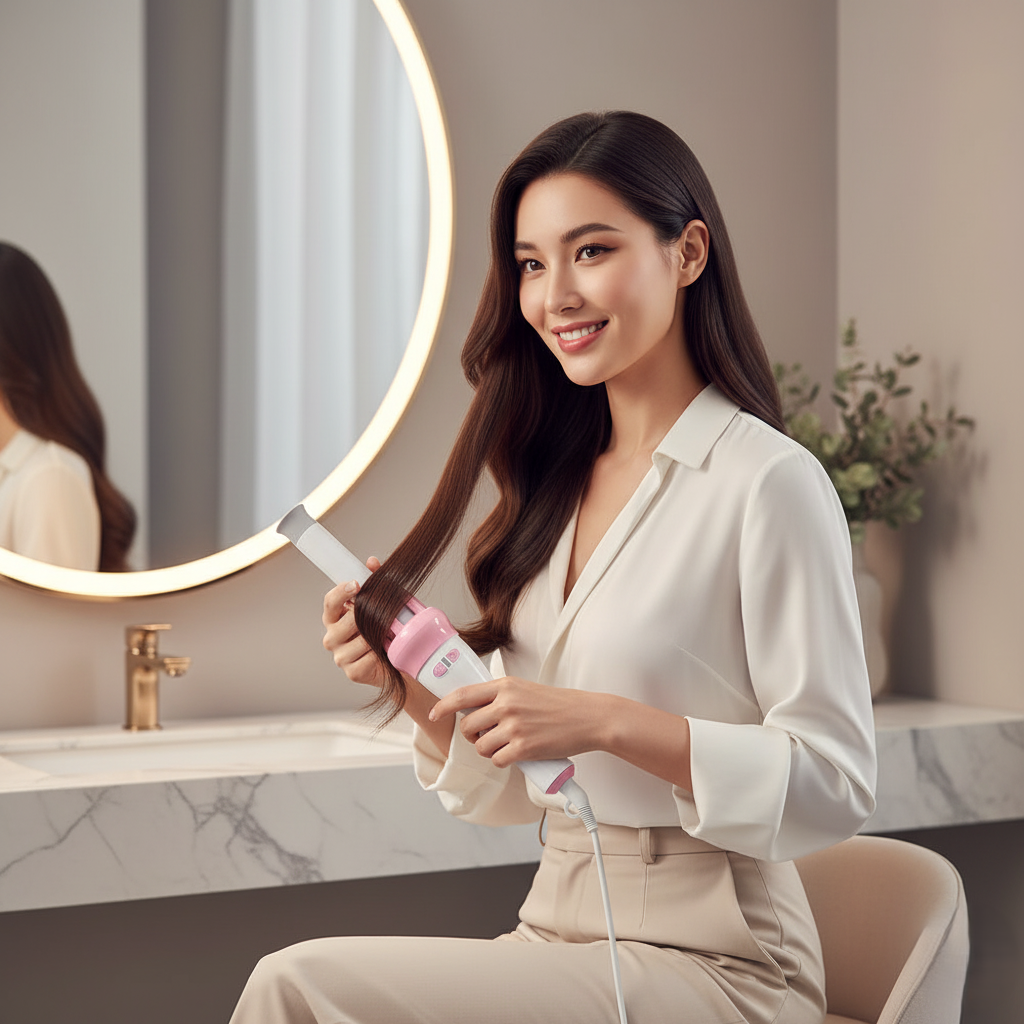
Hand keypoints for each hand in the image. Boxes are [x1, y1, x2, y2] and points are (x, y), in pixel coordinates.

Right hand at [322, 556, 385, 686]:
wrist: (400, 660)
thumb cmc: (387, 629)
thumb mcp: (384, 603)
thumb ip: (375, 581)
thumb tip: (372, 562)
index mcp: (335, 618)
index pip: (330, 602)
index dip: (341, 592)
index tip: (356, 584)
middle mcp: (332, 637)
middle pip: (347, 621)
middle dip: (368, 617)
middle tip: (384, 615)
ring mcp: (340, 656)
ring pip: (360, 640)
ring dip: (377, 636)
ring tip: (387, 635)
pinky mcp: (352, 672)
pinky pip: (368, 658)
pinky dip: (380, 653)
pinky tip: (384, 652)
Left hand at [428, 676, 610, 767]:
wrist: (588, 717)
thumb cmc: (559, 705)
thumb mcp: (525, 690)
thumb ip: (500, 696)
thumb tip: (473, 709)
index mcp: (505, 686)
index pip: (463, 695)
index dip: (443, 706)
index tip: (435, 713)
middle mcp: (506, 704)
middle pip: (467, 725)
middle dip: (473, 735)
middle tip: (488, 735)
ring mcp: (514, 727)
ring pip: (480, 746)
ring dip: (489, 750)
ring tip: (507, 745)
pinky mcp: (523, 748)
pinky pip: (497, 761)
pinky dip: (504, 761)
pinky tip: (517, 755)